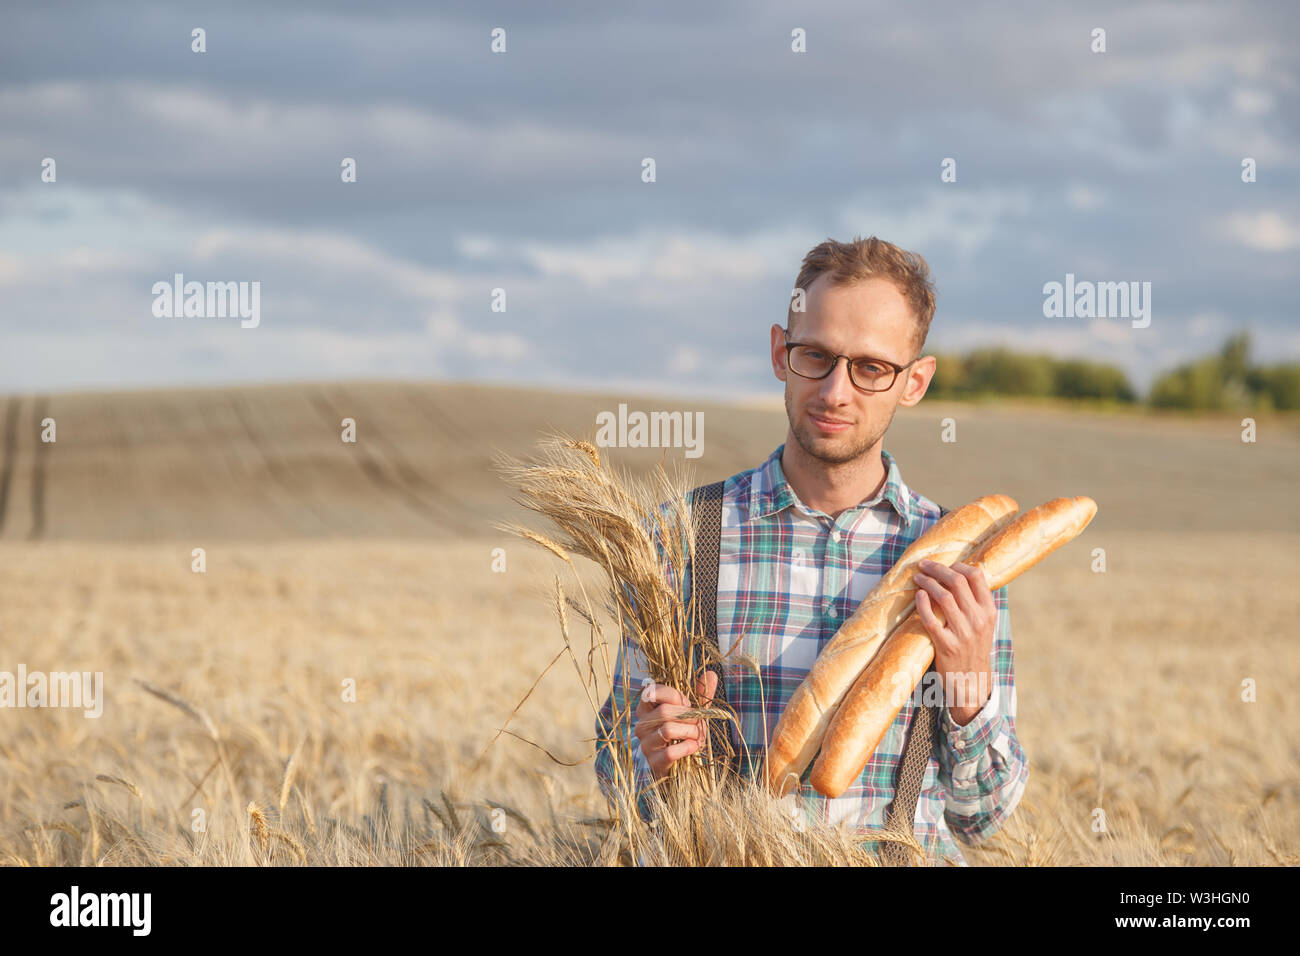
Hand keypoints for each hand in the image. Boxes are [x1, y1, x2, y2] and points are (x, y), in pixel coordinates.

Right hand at [634, 670, 718, 779]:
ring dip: (690, 732)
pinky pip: (670, 752)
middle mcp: (641, 724)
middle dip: (688, 716)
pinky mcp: (653, 762)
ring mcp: (646, 744)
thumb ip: (700, 693)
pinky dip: (687, 748)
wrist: (683, 764)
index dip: (674, 695)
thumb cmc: (685, 732)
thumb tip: (711, 673)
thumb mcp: (693, 711)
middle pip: (664, 711)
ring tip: (698, 736)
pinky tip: (693, 747)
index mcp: (647, 707)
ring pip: (668, 730)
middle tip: (698, 723)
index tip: (686, 703)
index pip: (652, 692)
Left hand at [914, 559, 995, 724]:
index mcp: (989, 611)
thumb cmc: (974, 647)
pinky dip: (922, 603)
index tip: (945, 564)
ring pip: (943, 597)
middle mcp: (978, 620)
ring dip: (927, 582)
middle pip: (957, 582)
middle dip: (938, 568)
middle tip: (924, 565)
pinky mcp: (946, 646)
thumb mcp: (985, 623)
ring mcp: (963, 633)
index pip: (977, 576)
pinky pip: (931, 619)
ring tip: (918, 577)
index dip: (958, 565)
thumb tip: (966, 571)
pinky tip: (918, 595)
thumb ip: (977, 601)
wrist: (971, 681)